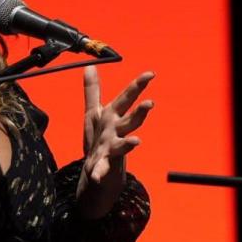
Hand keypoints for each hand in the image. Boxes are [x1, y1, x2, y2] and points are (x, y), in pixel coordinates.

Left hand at [76, 66, 154, 218]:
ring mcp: (111, 150)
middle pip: (130, 121)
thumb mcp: (94, 112)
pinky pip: (101, 169)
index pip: (127, 98)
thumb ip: (93, 90)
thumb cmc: (98, 138)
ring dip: (129, 143)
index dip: (138, 85)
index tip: (151, 74)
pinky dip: (99, 172)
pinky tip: (96, 176)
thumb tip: (90, 66)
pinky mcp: (102, 166)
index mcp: (113, 117)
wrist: (98, 171)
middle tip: (150, 103)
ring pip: (122, 145)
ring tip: (136, 141)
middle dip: (140, 113)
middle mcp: (115, 132)